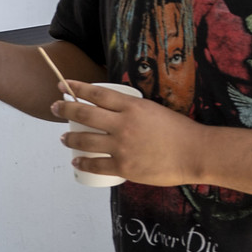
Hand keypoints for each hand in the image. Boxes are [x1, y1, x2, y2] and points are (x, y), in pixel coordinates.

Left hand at [55, 82, 210, 185]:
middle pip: (85, 115)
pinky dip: (83, 162)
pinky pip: (96, 165)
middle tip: (55, 107)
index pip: (97, 94)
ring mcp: (122, 147)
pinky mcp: (124, 167)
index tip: (63, 85)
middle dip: (65, 109)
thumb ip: (135, 112)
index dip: (77, 88)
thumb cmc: (181, 132)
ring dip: (70, 138)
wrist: (195, 153)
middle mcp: (123, 124)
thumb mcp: (156, 111)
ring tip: (63, 138)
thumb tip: (115, 114)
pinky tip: (76, 160)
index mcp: (133, 107)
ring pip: (86, 141)